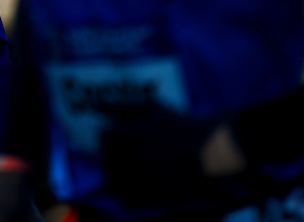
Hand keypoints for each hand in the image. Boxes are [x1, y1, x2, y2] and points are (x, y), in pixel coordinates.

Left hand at [101, 104, 242, 207]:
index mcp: (125, 136)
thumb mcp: (149, 108)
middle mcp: (128, 160)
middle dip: (117, 155)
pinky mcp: (150, 198)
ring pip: (115, 181)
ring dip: (122, 175)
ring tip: (140, 167)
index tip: (129, 135)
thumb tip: (94, 104)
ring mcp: (139, 181)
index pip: (104, 138)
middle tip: (139, 152)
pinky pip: (127, 200)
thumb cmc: (178, 125)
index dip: (115, 136)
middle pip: (107, 160)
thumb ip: (119, 107)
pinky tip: (145, 182)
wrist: (209, 150)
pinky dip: (130, 193)